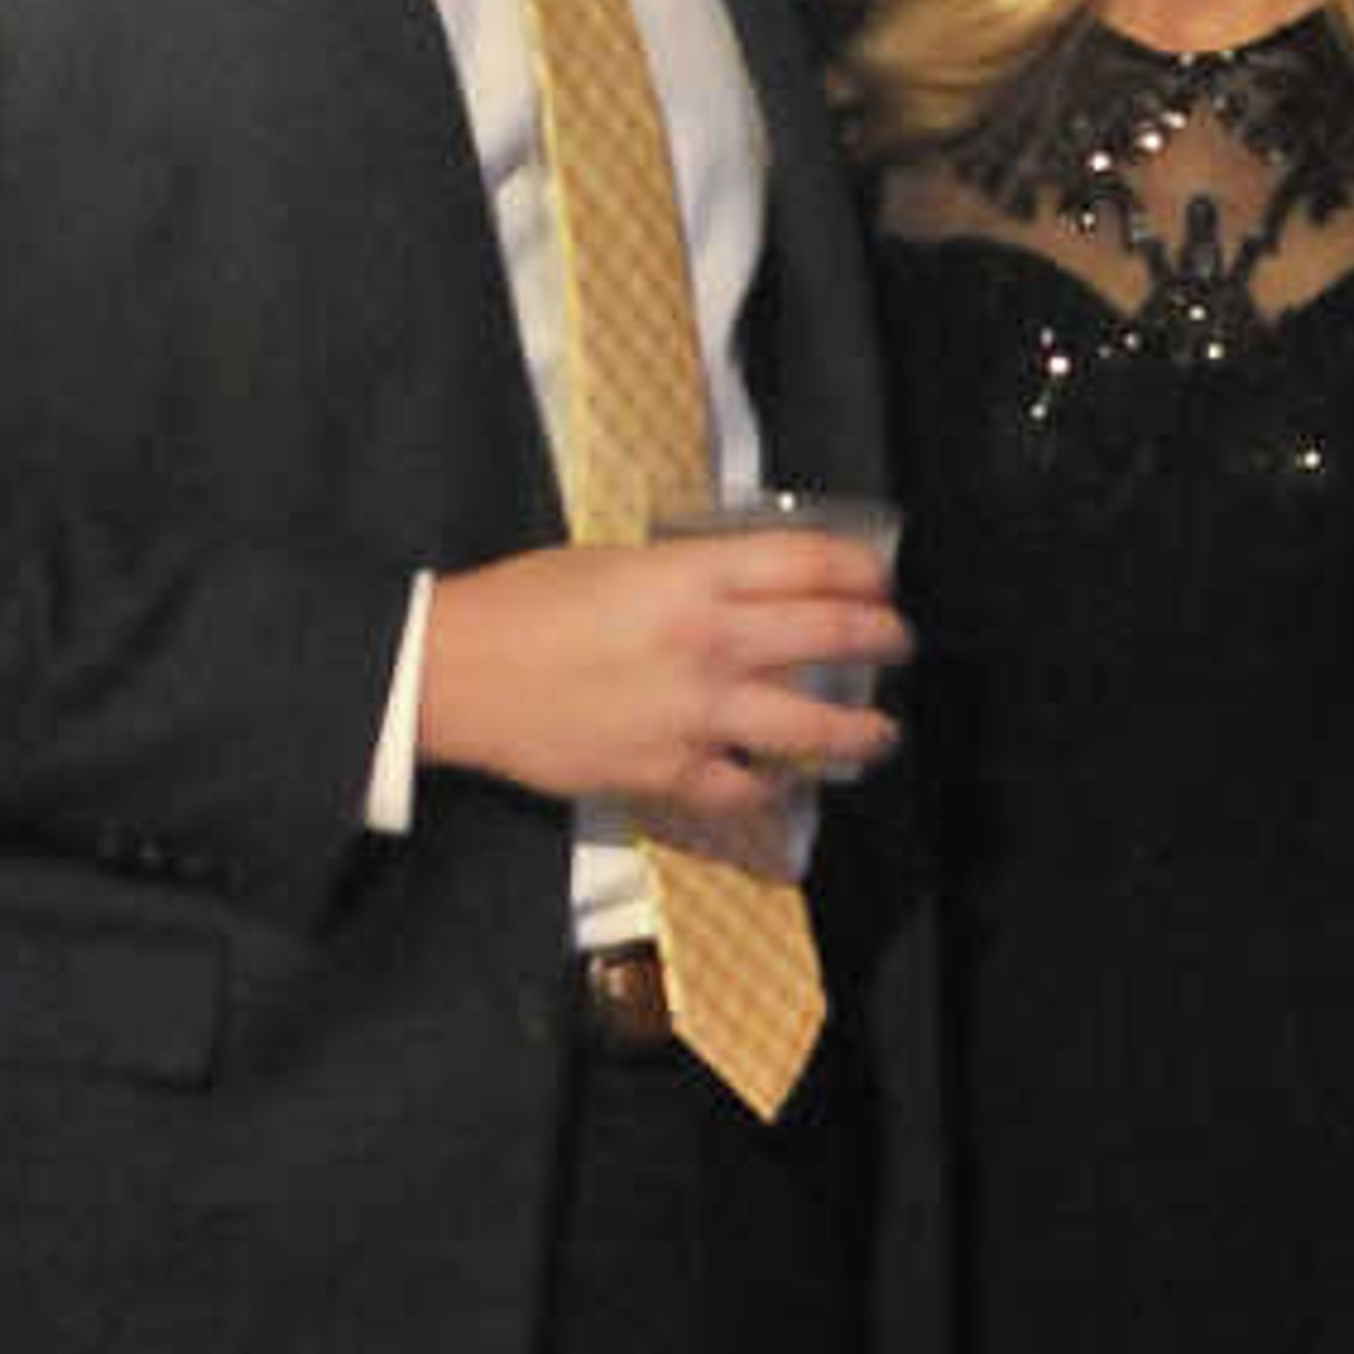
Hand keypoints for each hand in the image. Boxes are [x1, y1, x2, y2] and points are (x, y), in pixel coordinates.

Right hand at [417, 529, 903, 857]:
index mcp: (692, 576)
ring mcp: (695, 714)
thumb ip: (685, 577)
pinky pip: (748, 789)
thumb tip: (741, 591)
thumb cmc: (522, 605)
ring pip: (813, 727)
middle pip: (833, 634)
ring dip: (861, 730)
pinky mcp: (669, 773)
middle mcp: (709, 642)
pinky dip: (775, 790)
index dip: (862, 571)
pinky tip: (788, 786)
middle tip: (897, 644)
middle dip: (882, 639)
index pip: (811, 564)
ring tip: (880, 733)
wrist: (456, 673)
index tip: (880, 579)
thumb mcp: (612, 563)